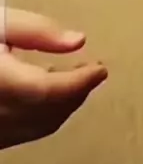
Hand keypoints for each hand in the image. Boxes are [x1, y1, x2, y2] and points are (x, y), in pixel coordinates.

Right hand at [0, 8, 105, 149]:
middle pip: (47, 113)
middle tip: (91, 71)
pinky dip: (43, 116)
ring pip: (37, 128)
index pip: (47, 91)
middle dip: (76, 93)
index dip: (79, 83)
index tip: (99, 69)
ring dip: (62, 106)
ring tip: (72, 78)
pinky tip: (46, 93)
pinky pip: (22, 133)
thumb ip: (36, 30)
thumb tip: (77, 41)